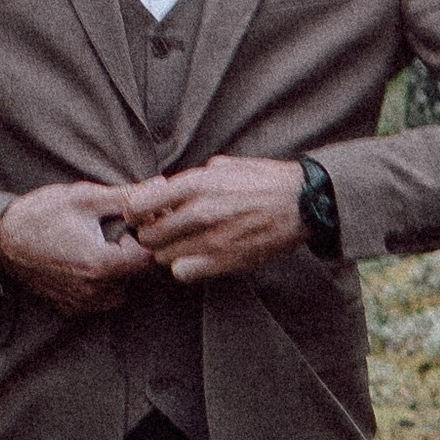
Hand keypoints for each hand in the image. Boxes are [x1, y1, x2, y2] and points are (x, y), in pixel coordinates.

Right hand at [0, 178, 154, 316]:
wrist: (1, 240)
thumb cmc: (41, 215)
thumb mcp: (84, 198)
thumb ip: (126, 196)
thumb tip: (160, 187)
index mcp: (101, 265)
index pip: (150, 258)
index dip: (149, 238)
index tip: (137, 223)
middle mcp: (95, 291)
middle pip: (138, 276)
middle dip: (136, 252)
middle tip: (120, 230)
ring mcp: (83, 304)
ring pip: (123, 289)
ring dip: (121, 269)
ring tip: (103, 245)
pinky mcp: (72, 308)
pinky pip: (103, 298)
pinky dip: (104, 282)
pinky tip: (88, 259)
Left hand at [116, 154, 305, 283]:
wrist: (303, 203)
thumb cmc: (263, 181)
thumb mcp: (223, 167)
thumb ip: (191, 180)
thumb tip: (165, 189)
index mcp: (196, 184)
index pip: (138, 204)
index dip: (136, 213)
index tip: (145, 214)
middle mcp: (199, 212)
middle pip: (147, 236)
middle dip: (150, 235)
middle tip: (164, 233)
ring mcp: (211, 240)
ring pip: (163, 257)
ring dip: (168, 253)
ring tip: (183, 245)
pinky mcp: (225, 261)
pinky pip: (183, 273)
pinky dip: (184, 268)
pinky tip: (195, 259)